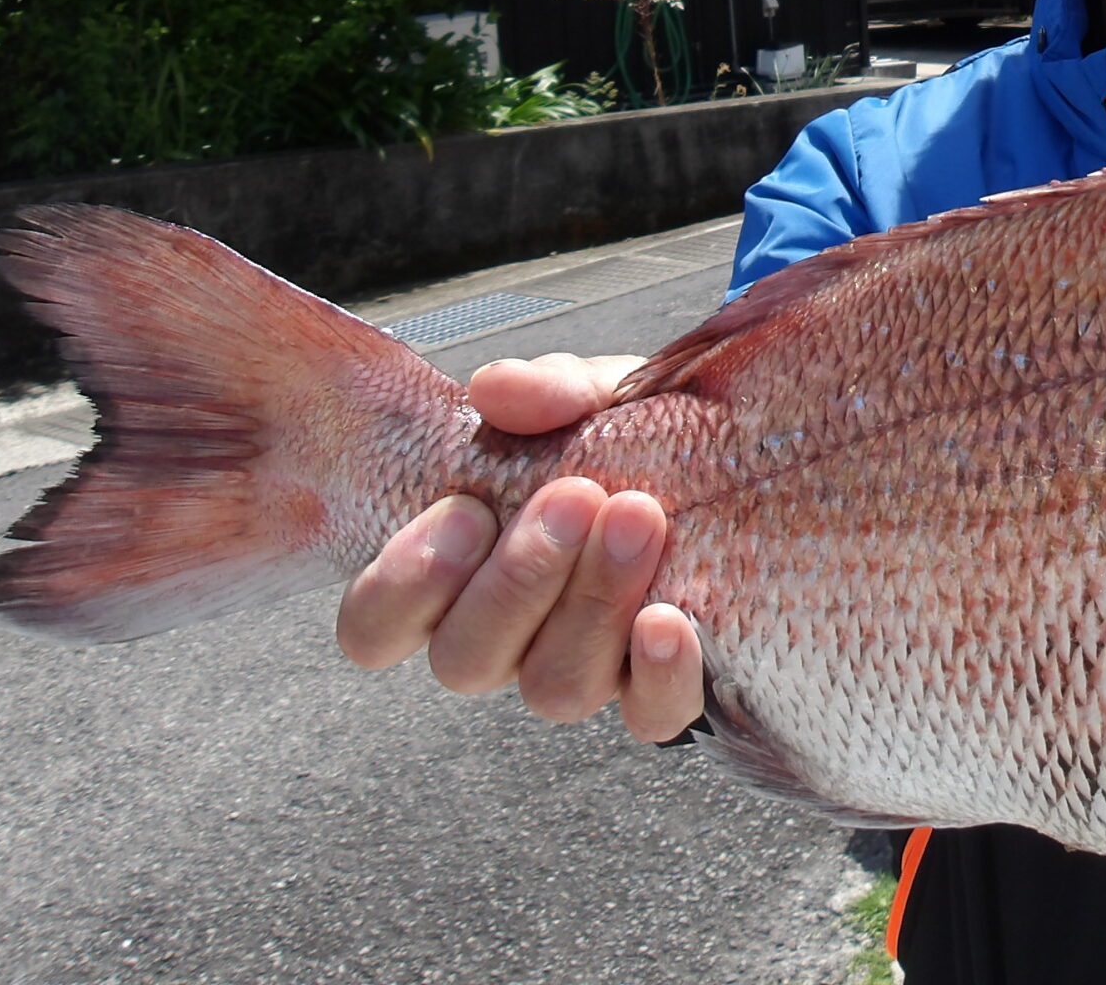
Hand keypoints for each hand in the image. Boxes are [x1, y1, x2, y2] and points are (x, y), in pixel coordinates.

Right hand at [334, 352, 703, 742]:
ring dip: (592, 604)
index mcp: (456, 574)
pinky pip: (649, 715)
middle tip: (576, 495)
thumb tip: (496, 390)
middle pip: (466, 660)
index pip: (375, 624)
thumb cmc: (628, 436)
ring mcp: (580, 668)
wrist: (730, 461)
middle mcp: (506, 638)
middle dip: (518, 577)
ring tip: (639, 519)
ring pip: (553, 687)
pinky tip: (670, 621)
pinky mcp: (657, 687)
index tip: (464, 509)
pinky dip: (657, 676)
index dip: (403, 584)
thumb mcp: (591, 396)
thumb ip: (544, 389)